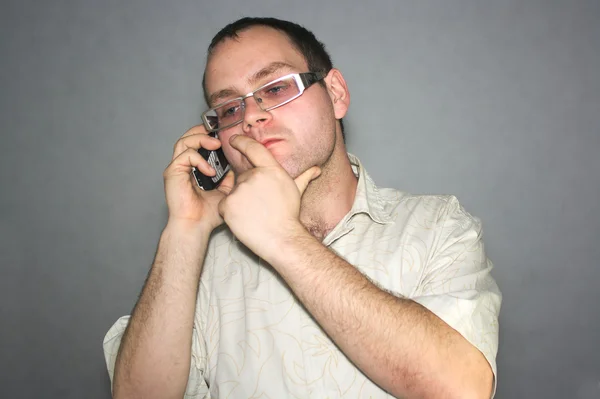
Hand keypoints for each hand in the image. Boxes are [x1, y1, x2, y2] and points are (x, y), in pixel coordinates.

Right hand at [163, 125, 233, 231]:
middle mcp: (182, 167)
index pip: (195, 144)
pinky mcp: (173, 172)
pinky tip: (210, 171)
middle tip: (218, 133)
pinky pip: (186, 156)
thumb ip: (226, 179)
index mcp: (192, 169)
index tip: (222, 135)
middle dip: (202, 131)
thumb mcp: (223, 192)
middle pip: (187, 138)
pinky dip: (200, 159)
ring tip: (216, 144)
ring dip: (201, 139)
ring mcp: (176, 169)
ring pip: (184, 142)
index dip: (207, 135)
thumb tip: (233, 169)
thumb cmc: (207, 214)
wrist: (196, 226)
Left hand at [218, 135, 320, 261]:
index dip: (241, 142)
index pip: (253, 149)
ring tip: (254, 213)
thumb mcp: (296, 192)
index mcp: (271, 170)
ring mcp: (240, 190)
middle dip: (248, 188)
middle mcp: (255, 176)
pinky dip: (230, 212)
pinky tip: (244, 219)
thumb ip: (304, 177)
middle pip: (243, 177)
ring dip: (240, 201)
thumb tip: (316, 169)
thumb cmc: (289, 216)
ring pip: (234, 192)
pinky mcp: (228, 205)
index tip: (235, 140)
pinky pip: (224, 205)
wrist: (281, 239)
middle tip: (259, 204)